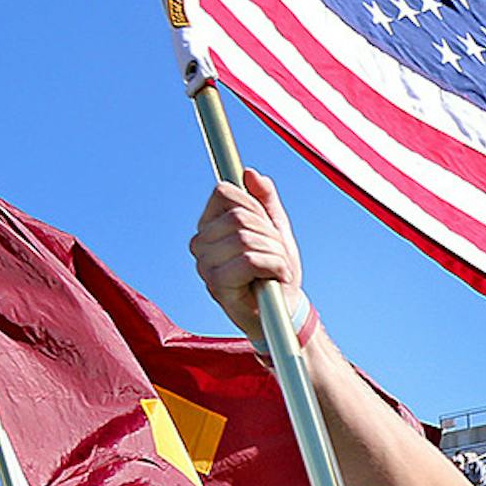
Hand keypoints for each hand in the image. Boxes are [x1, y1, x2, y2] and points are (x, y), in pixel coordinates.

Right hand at [190, 169, 305, 349]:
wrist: (285, 312)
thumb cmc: (276, 273)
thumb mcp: (276, 230)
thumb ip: (265, 200)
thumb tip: (250, 174)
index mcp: (209, 227)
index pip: (225, 192)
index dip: (255, 207)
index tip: (268, 229)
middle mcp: (200, 244)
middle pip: (239, 215)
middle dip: (269, 234)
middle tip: (277, 255)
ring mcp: (205, 265)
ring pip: (245, 237)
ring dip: (275, 253)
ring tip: (278, 269)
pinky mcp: (217, 284)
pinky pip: (249, 259)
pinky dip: (274, 266)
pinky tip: (276, 278)